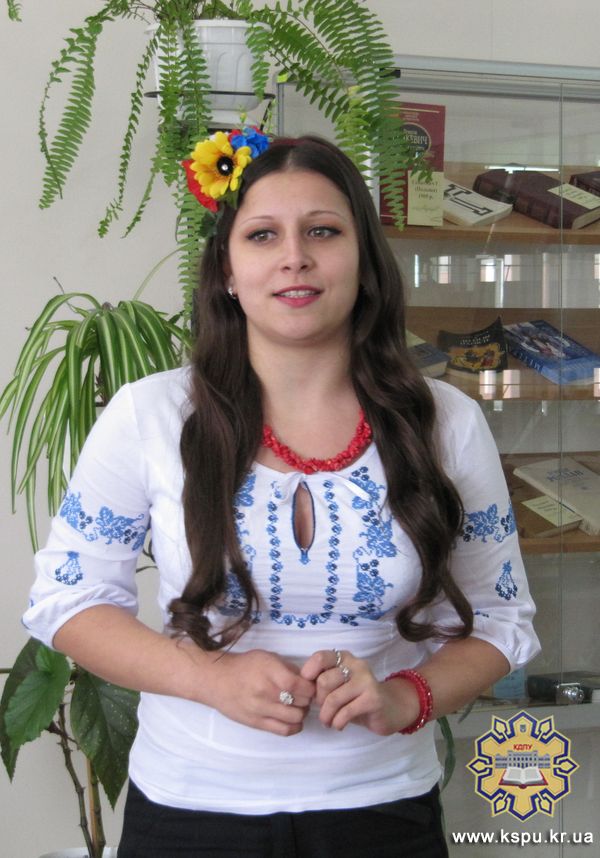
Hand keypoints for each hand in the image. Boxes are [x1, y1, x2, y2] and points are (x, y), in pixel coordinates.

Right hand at [199, 648, 315, 736]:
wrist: (216, 680)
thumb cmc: (244, 666)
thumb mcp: (268, 657)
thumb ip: (289, 668)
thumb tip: (310, 680)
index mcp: (269, 671)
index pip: (300, 685)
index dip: (310, 687)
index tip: (311, 685)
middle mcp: (265, 691)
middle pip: (301, 702)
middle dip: (307, 699)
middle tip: (304, 696)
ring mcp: (260, 709)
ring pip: (296, 718)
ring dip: (301, 712)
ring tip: (297, 706)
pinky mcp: (256, 723)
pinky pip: (284, 730)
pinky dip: (294, 726)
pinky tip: (292, 719)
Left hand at [301, 649, 419, 734]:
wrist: (391, 709)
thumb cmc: (357, 697)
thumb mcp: (340, 685)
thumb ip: (324, 681)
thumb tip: (301, 689)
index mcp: (344, 658)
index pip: (320, 657)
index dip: (308, 673)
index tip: (307, 690)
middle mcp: (356, 664)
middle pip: (323, 681)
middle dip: (318, 701)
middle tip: (323, 710)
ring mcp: (366, 680)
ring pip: (333, 698)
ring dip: (326, 716)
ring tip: (328, 722)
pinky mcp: (373, 698)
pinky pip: (346, 712)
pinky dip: (337, 722)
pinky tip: (338, 725)